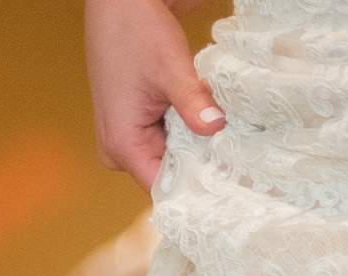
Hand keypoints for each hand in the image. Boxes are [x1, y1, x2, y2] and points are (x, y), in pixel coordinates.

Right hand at [86, 0, 224, 193]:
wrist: (119, 4)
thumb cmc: (135, 31)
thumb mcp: (170, 68)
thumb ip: (192, 103)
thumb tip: (216, 128)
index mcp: (122, 144)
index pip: (162, 186)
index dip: (194, 185)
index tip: (224, 181)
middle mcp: (117, 149)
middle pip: (165, 174)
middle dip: (196, 163)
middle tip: (230, 155)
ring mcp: (122, 138)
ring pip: (165, 157)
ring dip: (191, 146)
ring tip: (217, 133)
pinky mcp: (131, 125)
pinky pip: (161, 141)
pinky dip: (182, 132)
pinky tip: (201, 119)